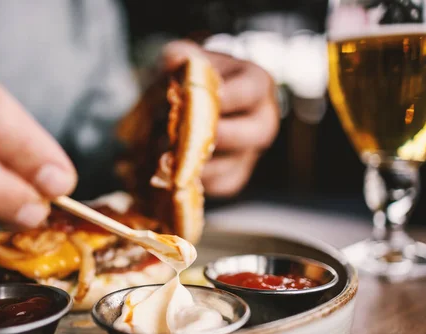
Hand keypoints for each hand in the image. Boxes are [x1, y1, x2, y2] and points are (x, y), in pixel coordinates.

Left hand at [162, 40, 278, 196]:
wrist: (189, 102)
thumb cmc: (191, 76)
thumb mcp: (185, 57)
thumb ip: (180, 56)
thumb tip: (176, 62)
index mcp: (257, 84)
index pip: (247, 92)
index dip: (220, 98)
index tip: (191, 99)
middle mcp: (263, 120)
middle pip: (248, 135)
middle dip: (209, 137)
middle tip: (174, 135)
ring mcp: (251, 152)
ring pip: (229, 165)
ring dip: (194, 162)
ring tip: (162, 152)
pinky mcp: (234, 176)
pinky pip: (217, 185)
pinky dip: (192, 179)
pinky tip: (170, 168)